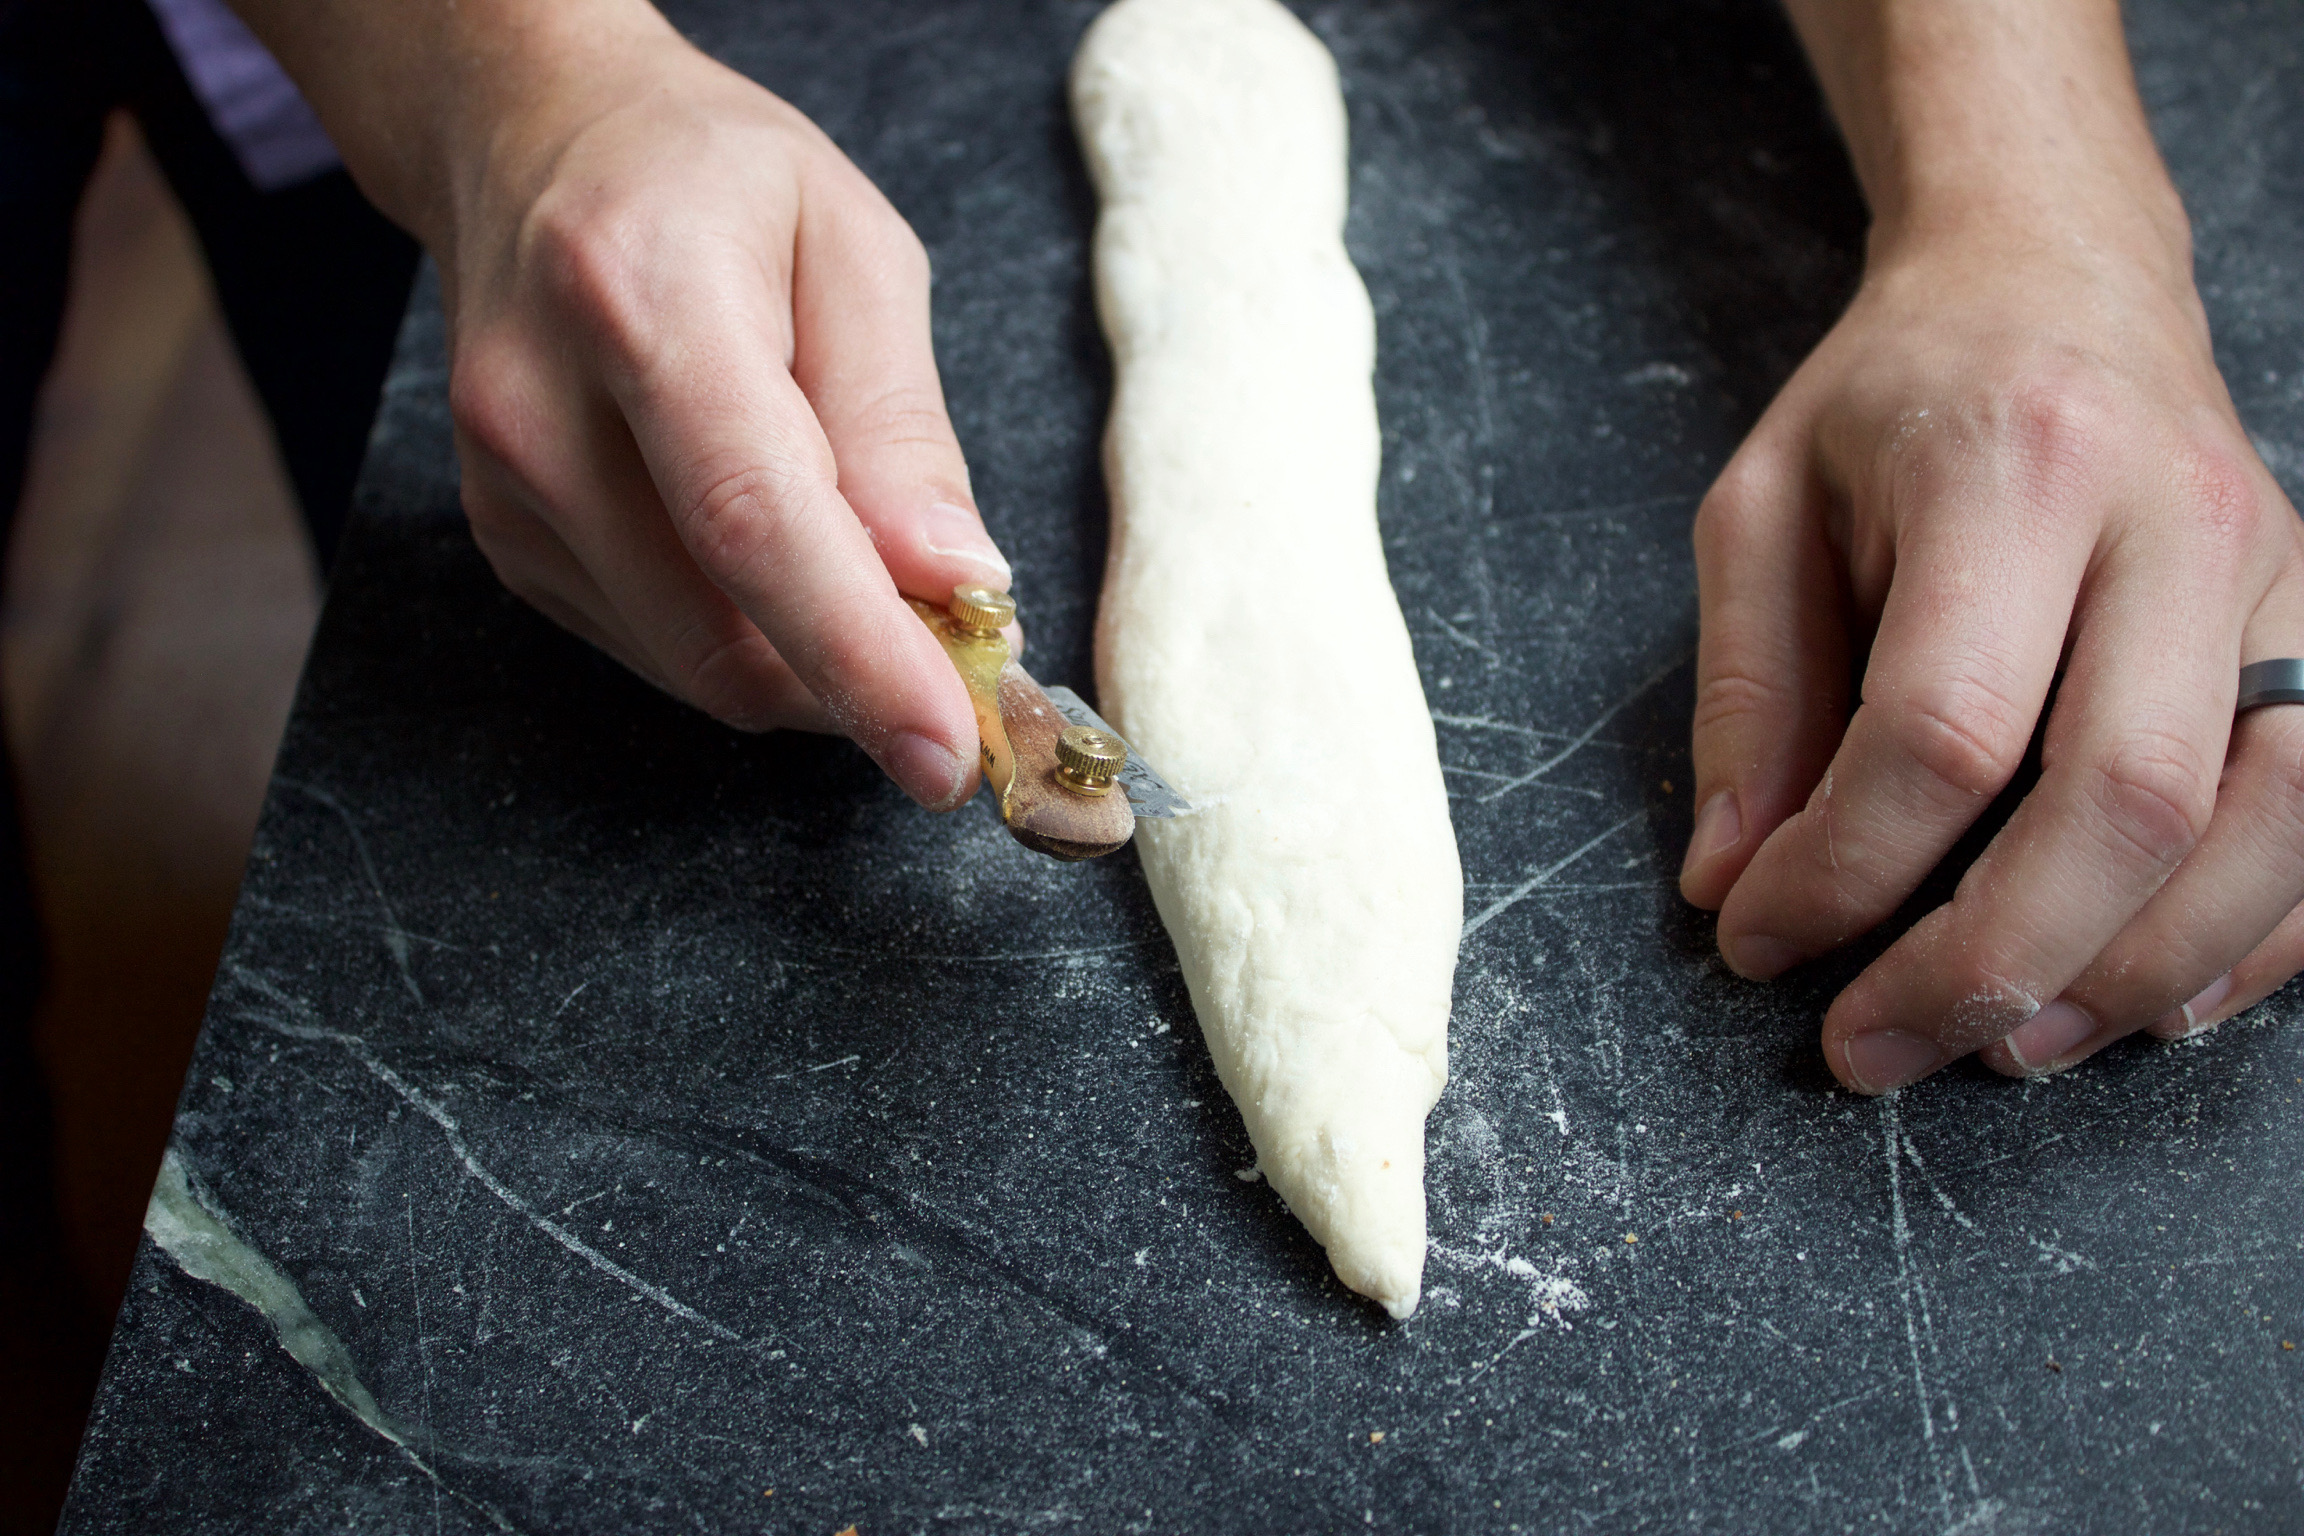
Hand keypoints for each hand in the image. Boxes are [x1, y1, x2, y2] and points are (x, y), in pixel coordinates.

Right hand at [351, 6, 1006, 807]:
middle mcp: (541, 409)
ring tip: (877, 577)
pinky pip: (664, 652)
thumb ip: (901, 426)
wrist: (533, 139)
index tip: (951, 752)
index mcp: (640, 298)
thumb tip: (957, 586)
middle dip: (864, 682)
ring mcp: (507, 492)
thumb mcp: (856, 249)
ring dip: (815, 668)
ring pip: (698, 667)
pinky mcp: (509, 547)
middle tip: (966, 655)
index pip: (755, 523)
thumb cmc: (712, 178)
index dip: (861, 658)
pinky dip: (754, 640)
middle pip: (722, 632)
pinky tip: (783, 558)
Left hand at [1679, 208, 2303, 1091]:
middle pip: (2122, 799)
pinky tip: (2151, 1000)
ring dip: (2135, 975)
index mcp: (2013, 470)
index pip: (1942, 730)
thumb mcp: (1760, 515)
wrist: (2056, 278)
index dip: (1844, 871)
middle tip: (1877, 1048)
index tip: (1759, 939)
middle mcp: (2177, 521)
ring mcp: (2284, 573)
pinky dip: (2257, 936)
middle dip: (1991, 961)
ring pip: (2266, 825)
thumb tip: (1732, 883)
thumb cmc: (1890, 405)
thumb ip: (1748, 699)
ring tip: (2004, 1047)